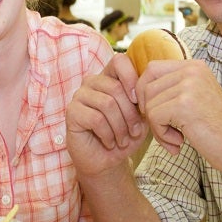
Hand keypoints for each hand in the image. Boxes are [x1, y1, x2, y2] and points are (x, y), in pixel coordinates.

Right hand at [66, 53, 147, 174]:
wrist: (106, 161)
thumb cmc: (124, 136)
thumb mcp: (140, 117)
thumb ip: (144, 100)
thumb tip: (149, 90)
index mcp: (109, 77)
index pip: (119, 60)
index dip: (132, 78)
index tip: (139, 102)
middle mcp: (91, 82)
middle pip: (116, 87)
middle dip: (130, 113)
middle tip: (135, 132)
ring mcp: (79, 96)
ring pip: (107, 103)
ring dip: (120, 127)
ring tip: (123, 140)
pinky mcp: (71, 112)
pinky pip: (95, 118)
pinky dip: (108, 134)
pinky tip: (109, 142)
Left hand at [137, 58, 221, 170]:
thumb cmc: (217, 130)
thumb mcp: (195, 100)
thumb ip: (172, 91)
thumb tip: (134, 92)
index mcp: (194, 66)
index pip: (152, 69)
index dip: (143, 92)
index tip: (151, 112)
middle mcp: (192, 71)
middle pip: (145, 86)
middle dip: (148, 111)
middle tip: (165, 130)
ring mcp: (189, 86)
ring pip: (148, 104)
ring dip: (157, 127)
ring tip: (176, 138)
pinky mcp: (184, 104)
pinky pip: (154, 117)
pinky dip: (161, 135)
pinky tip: (179, 143)